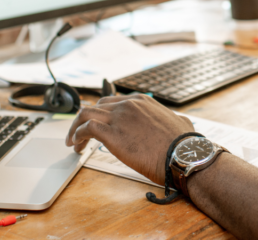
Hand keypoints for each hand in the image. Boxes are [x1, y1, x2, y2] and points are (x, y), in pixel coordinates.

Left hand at [65, 94, 193, 184]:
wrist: (183, 155)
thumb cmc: (184, 145)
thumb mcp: (180, 122)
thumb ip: (173, 119)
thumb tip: (179, 122)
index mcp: (141, 101)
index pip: (112, 102)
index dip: (101, 114)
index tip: (97, 125)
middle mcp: (128, 105)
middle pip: (96, 106)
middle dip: (85, 120)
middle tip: (81, 134)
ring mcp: (119, 117)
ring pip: (86, 114)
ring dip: (75, 127)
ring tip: (73, 141)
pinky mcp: (112, 134)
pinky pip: (86, 128)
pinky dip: (77, 135)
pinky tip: (77, 145)